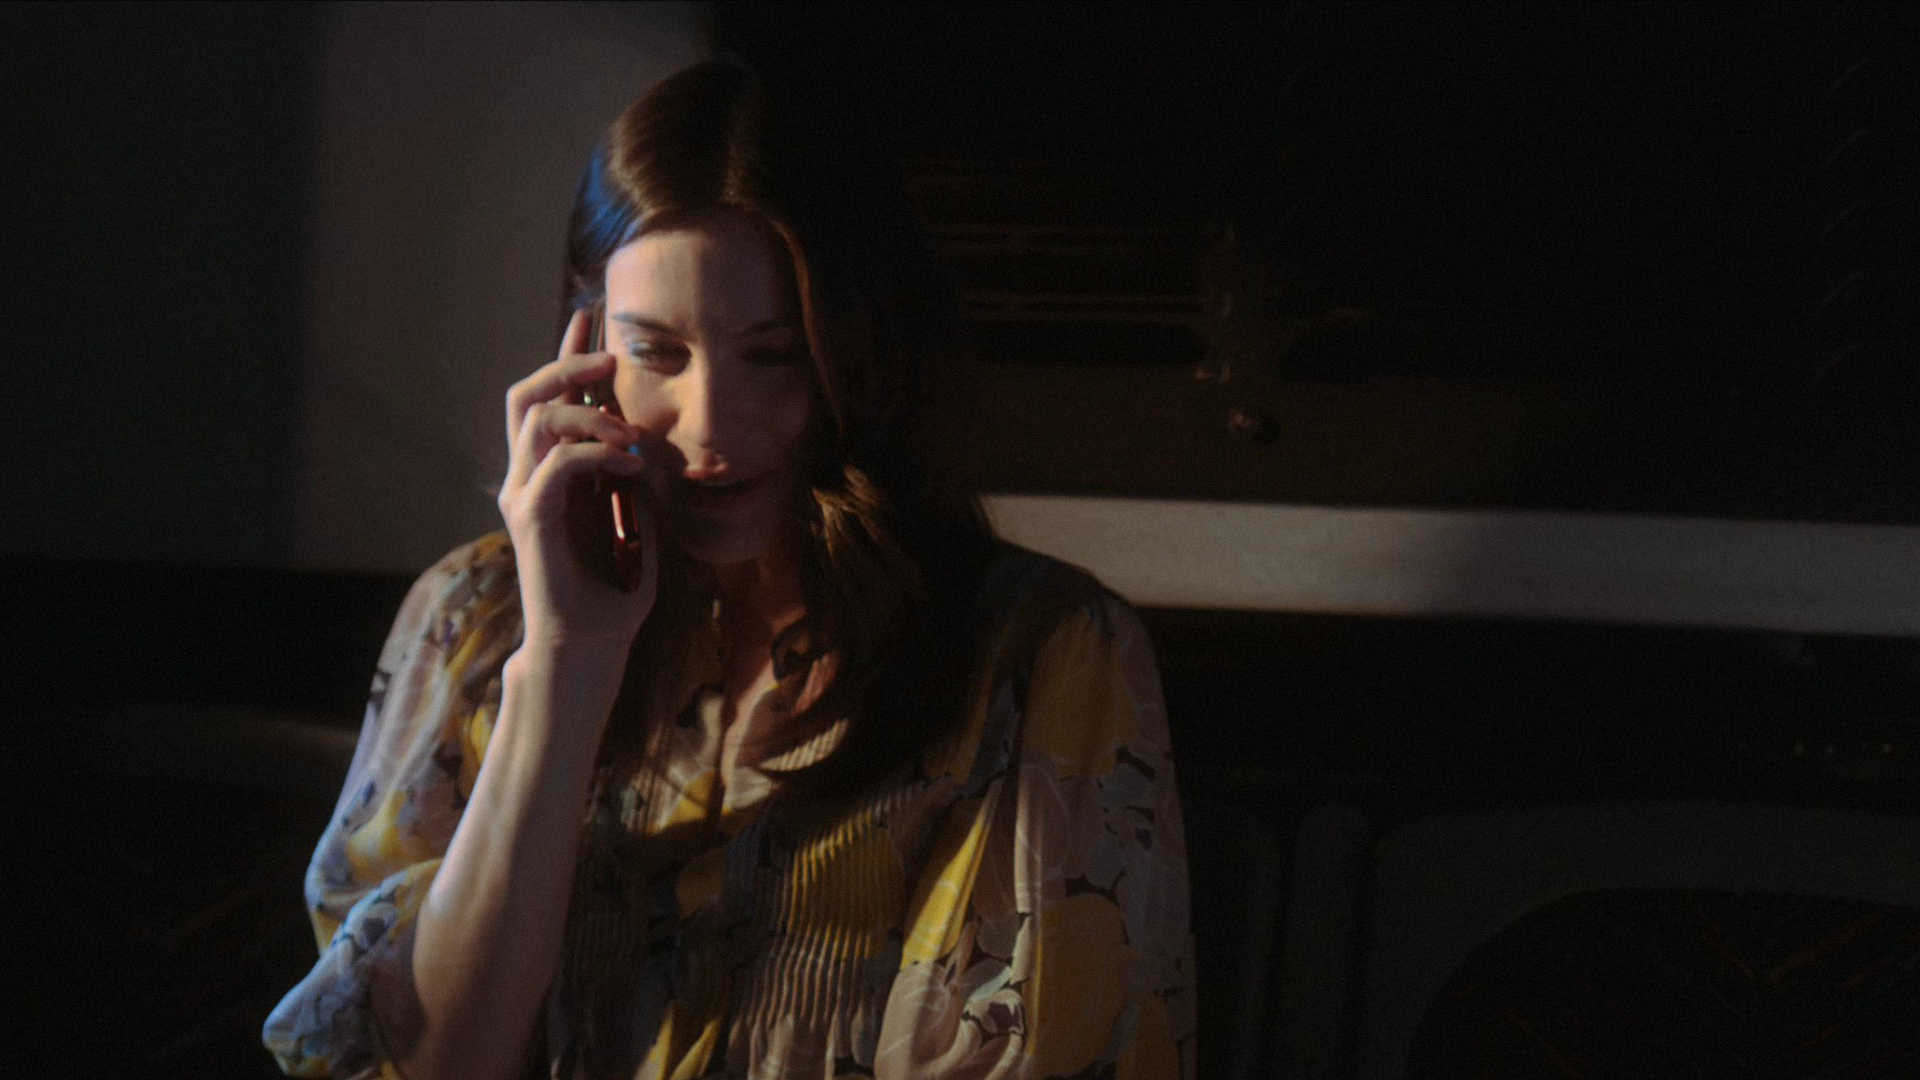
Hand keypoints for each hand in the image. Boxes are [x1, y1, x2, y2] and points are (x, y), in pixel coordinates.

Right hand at [498, 308, 659, 657]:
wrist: (589, 644)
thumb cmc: (613, 593)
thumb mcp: (636, 524)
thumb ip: (633, 483)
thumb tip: (648, 445)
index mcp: (549, 476)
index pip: (548, 401)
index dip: (566, 357)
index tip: (590, 319)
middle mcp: (526, 479)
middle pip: (525, 394)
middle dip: (567, 366)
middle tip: (611, 361)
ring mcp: (523, 496)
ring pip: (536, 419)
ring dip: (588, 411)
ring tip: (631, 429)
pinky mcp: (531, 519)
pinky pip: (557, 464)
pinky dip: (596, 453)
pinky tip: (632, 464)